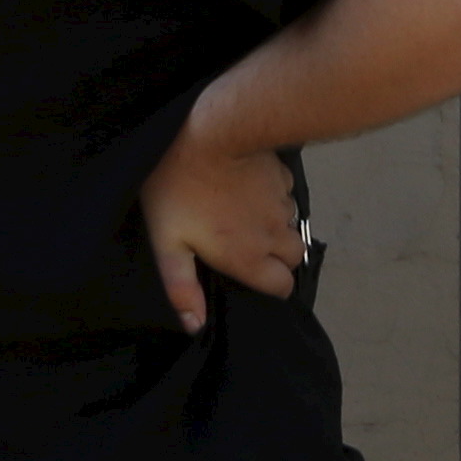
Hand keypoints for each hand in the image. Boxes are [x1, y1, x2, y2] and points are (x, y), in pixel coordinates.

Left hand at [139, 118, 306, 331]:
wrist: (207, 135)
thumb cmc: (179, 192)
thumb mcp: (168, 244)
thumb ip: (182, 287)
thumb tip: (195, 325)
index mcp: (250, 257)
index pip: (282, 287)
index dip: (270, 285)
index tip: (250, 275)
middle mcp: (275, 235)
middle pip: (293, 258)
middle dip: (277, 258)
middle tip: (248, 246)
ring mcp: (283, 204)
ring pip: (291, 225)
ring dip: (275, 226)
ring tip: (245, 215)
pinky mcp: (283, 177)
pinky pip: (286, 194)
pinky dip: (273, 196)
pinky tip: (249, 186)